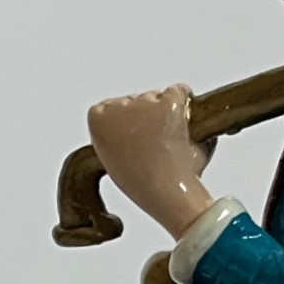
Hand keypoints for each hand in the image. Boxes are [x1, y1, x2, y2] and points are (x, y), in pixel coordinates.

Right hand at [88, 84, 215, 238]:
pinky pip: (180, 91)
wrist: (166, 192)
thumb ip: (117, 134)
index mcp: (97, 120)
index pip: (112, 106)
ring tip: (171, 142)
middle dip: (150, 115)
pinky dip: (186, 103)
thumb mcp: (114, 158)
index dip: (129, 120)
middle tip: (158, 144)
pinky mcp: (169, 103)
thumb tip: (132, 123)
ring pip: (159, 97)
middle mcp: (117, 107)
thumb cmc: (145, 184)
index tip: (137, 137)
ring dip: (168, 112)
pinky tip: (186, 122)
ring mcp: (145, 103)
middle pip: (138, 99)